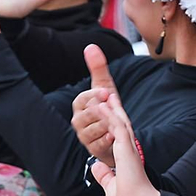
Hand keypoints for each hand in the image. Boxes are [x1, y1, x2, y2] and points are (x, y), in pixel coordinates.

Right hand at [71, 45, 120, 166]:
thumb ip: (98, 68)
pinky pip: (98, 144)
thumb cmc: (108, 107)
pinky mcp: (92, 149)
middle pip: (87, 115)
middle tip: (114, 108)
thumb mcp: (105, 86)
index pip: (82, 99)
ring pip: (93, 129)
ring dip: (106, 125)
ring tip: (116, 122)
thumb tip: (91, 46)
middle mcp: (78, 120)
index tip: (107, 92)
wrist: (116, 132)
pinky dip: (107, 139)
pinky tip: (115, 135)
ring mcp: (84, 135)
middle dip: (102, 111)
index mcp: (79, 104)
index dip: (94, 95)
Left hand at [87, 96, 161, 195]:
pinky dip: (108, 115)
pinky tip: (101, 105)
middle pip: (121, 123)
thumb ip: (104, 175)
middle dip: (114, 108)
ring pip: (119, 122)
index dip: (113, 121)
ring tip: (102, 94)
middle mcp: (129, 150)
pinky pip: (116, 127)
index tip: (108, 110)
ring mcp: (128, 148)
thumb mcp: (110, 185)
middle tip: (109, 94)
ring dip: (110, 108)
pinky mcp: (126, 148)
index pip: (119, 135)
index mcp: (126, 158)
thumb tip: (96, 165)